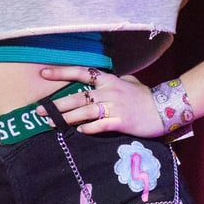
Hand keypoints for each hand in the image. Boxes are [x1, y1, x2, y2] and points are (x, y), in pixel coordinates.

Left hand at [36, 66, 165, 138]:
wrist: (165, 109)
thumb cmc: (144, 97)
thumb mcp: (128, 83)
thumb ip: (112, 82)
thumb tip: (98, 81)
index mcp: (108, 80)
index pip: (81, 72)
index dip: (61, 72)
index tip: (42, 73)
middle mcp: (108, 92)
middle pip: (77, 96)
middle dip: (56, 105)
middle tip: (38, 110)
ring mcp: (114, 107)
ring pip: (84, 112)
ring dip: (66, 118)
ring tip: (51, 123)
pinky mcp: (121, 122)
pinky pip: (99, 126)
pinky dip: (87, 128)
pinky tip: (78, 131)